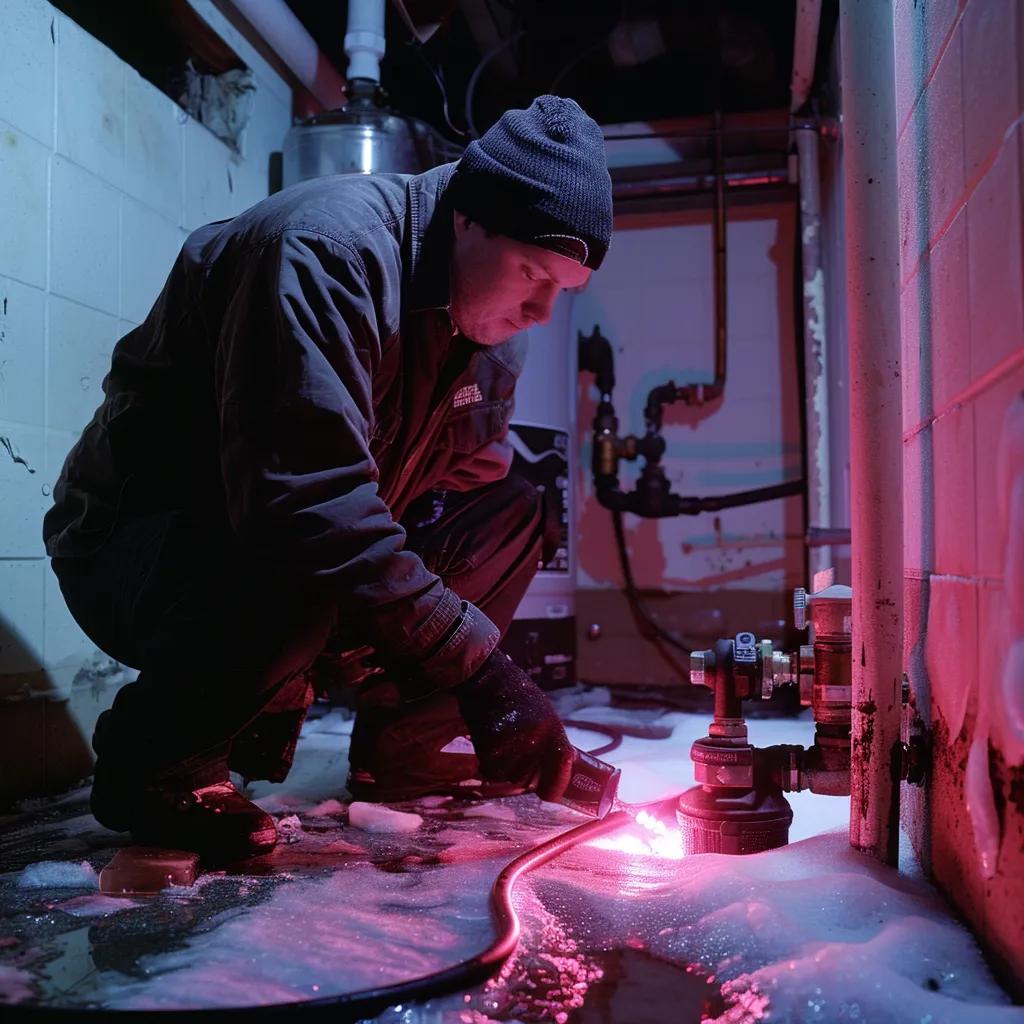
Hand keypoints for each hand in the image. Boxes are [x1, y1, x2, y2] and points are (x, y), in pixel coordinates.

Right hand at [454, 650, 573, 801]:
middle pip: (532, 780)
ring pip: (511, 777)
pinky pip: (493, 771)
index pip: (561, 770)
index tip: (550, 792)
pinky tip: (495, 746)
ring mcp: (510, 746)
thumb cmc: (520, 697)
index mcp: (552, 730)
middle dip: (528, 777)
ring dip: (510, 770)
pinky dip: (493, 764)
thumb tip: (563, 769)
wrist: (487, 682)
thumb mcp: (546, 715)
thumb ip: (553, 741)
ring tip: (508, 747)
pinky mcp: (488, 749)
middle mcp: (533, 741)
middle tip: (524, 762)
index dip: (556, 787)